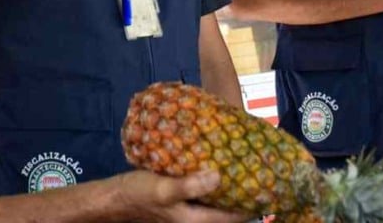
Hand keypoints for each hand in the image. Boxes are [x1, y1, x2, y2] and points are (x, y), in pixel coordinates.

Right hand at [113, 170, 252, 222]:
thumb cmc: (138, 195)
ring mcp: (187, 210)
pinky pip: (203, 193)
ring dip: (228, 188)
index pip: (233, 217)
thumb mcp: (164, 189)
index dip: (252, 205)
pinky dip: (213, 182)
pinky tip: (216, 164)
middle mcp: (194, 219)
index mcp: (195, 221)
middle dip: (243, 194)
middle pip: (227, 210)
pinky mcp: (180, 200)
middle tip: (260, 172)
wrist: (113, 198)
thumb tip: (219, 177)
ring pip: (216, 201)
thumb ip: (191, 185)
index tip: (270, 189)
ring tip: (244, 166)